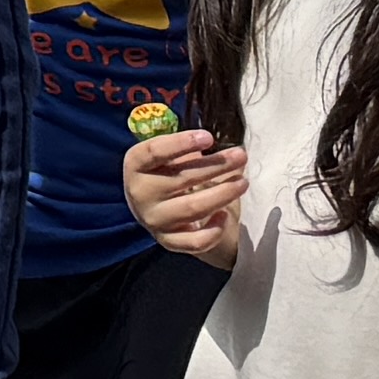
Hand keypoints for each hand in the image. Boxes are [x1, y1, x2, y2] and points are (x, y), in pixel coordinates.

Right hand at [124, 123, 248, 266]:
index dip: (180, 143)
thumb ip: (186, 148)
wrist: (159, 211)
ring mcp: (154, 219)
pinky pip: (194, 241)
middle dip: (215, 166)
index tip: (208, 137)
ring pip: (191, 208)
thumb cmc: (170, 176)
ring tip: (243, 182)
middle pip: (180, 179)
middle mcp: (140, 193)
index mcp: (136, 166)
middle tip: (241, 156)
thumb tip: (216, 140)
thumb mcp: (171, 158)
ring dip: (222, 194)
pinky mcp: (168, 241)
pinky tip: (225, 215)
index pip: (154, 152)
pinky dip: (213, 230)